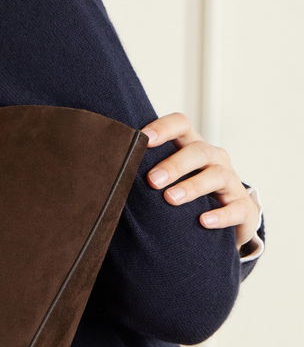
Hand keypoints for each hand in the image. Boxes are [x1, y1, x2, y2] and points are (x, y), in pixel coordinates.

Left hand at [140, 112, 260, 252]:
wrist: (225, 220)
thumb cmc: (184, 196)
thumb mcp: (167, 181)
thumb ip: (143, 173)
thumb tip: (101, 174)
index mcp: (191, 147)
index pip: (181, 125)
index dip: (164, 128)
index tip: (143, 139)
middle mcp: (213, 159)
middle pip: (198, 151)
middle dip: (174, 164)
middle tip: (152, 180)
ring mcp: (231, 182)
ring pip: (217, 175)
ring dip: (192, 186)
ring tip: (171, 198)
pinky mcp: (244, 208)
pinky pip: (237, 208)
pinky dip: (221, 215)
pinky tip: (203, 222)